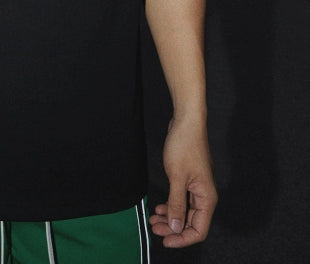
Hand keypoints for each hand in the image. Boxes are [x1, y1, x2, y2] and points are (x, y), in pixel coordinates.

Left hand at [149, 118, 216, 247]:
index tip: (165, 240)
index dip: (183, 239)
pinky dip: (171, 206)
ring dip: (170, 218)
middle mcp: (204, 196)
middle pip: (191, 223)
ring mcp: (196, 188)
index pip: (199, 230)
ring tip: (154, 219)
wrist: (186, 122)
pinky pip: (181, 200)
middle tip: (154, 228)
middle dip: (173, 229)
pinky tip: (160, 207)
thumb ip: (176, 204)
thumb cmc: (184, 146)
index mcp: (207, 198)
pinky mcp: (188, 180)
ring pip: (184, 212)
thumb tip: (175, 228)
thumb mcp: (177, 177)